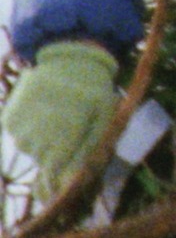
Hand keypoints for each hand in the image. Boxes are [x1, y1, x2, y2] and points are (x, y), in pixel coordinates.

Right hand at [2, 40, 117, 200]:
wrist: (69, 57)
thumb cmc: (94, 90)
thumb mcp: (103, 119)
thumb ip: (89, 151)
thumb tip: (71, 179)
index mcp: (62, 140)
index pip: (53, 175)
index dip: (61, 169)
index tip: (68, 153)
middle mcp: (36, 139)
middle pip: (43, 158)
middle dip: (55, 148)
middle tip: (68, 123)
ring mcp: (19, 129)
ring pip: (30, 146)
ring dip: (41, 135)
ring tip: (56, 111)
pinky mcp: (8, 118)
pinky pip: (18, 132)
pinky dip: (28, 124)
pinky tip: (42, 106)